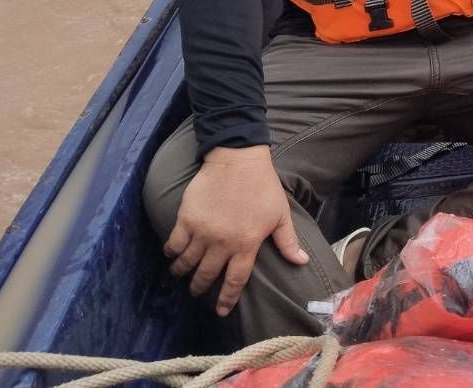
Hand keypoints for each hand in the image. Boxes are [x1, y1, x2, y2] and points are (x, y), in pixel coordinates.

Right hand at [164, 145, 308, 315]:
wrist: (238, 160)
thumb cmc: (263, 186)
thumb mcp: (280, 214)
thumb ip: (287, 241)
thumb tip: (301, 262)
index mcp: (246, 244)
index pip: (235, 281)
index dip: (226, 299)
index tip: (220, 311)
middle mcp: (222, 243)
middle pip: (207, 275)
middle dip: (200, 288)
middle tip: (197, 292)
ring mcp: (202, 232)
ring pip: (187, 263)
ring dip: (183, 273)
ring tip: (182, 275)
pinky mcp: (186, 219)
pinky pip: (173, 244)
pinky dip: (171, 253)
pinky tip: (172, 255)